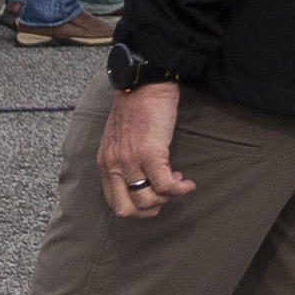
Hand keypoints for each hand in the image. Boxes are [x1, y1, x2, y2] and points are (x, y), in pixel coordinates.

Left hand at [99, 79, 191, 219]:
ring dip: (167, 198)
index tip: (152, 194)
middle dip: (150, 211)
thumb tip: (143, 177)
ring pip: (148, 200)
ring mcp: (131, 161)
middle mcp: (114, 165)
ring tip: (178, 184)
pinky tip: (187, 183)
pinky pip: (165, 185)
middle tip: (165, 197)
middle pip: (127, 209)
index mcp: (106, 163)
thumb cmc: (136, 106)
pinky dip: (179, 189)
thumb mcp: (120, 138)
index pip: (114, 202)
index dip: (137, 206)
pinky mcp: (151, 153)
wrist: (145, 83)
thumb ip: (124, 158)